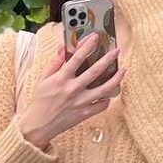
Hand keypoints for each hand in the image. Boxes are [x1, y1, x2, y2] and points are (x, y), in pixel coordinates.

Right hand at [17, 35, 122, 150]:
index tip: (95, 37)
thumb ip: (55, 63)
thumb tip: (63, 48)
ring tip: (123, 70)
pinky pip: (101, 106)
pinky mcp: (85, 114)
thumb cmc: (40, 101)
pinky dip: (108, 99)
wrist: (39, 126)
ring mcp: (80, 102)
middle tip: (116, 50)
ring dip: (115, 79)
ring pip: (104, 89)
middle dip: (107, 59)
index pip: (77, 58)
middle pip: (95, 71)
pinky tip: (110, 93)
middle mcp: (73, 89)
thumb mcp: (43, 79)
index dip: (87, 45)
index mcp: (61, 79)